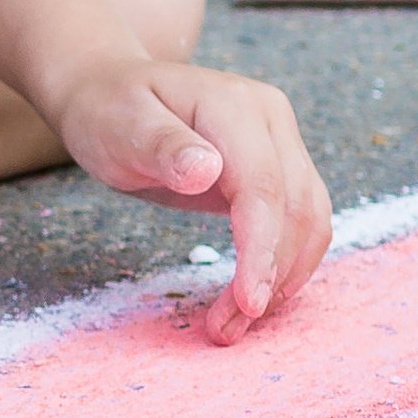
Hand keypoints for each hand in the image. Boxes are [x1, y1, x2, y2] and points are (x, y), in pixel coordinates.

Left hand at [58, 58, 332, 335]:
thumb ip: (163, 146)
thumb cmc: (109, 109)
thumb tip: (207, 170)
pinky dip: (284, 261)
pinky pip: (298, 218)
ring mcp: (279, 141)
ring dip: (284, 276)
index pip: (264, 187)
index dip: (262, 250)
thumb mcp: (121, 127)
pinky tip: (256, 295)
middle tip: (228, 329)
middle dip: (270, 275)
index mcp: (235, 106)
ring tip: (238, 322)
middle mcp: (270, 119)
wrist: (111, 88)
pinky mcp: (276, 167)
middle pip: (295, 207)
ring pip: (308, 217)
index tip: (248, 303)